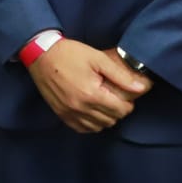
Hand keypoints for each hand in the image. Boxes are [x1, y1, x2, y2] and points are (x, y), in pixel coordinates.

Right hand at [27, 39, 150, 132]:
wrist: (40, 55)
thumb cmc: (69, 54)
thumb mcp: (97, 58)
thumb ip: (120, 75)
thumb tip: (141, 88)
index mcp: (91, 94)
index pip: (120, 110)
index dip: (127, 104)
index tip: (124, 95)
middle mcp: (80, 107)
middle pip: (111, 120)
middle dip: (117, 110)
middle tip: (114, 98)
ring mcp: (69, 113)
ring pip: (98, 127)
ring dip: (105, 118)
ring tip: (103, 104)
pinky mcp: (61, 114)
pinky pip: (82, 128)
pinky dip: (90, 123)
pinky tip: (91, 111)